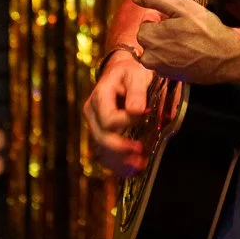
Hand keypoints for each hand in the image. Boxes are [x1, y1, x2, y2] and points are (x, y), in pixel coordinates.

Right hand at [83, 52, 153, 175]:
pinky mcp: (102, 131)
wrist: (122, 71)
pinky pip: (106, 148)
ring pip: (103, 146)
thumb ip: (137, 92)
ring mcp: (95, 123)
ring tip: (140, 164)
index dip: (127, 122)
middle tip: (141, 151)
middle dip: (121, 147)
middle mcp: (92, 111)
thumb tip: (138, 111)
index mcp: (100, 96)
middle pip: (102, 137)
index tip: (147, 115)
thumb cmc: (131, 72)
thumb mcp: (136, 75)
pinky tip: (135, 167)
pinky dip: (119, 160)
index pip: (109, 119)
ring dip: (121, 158)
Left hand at [132, 0, 239, 83]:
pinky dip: (174, 57)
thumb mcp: (182, 6)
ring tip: (188, 41)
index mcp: (149, 38)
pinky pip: (166, 63)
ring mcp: (161, 70)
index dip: (161, 18)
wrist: (227, 57)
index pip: (145, 23)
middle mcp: (150, 57)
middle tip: (184, 29)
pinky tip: (190, 53)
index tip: (178, 19)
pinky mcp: (172, 77)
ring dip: (167, 45)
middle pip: (149, 38)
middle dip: (162, 32)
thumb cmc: (206, 30)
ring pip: (157, 51)